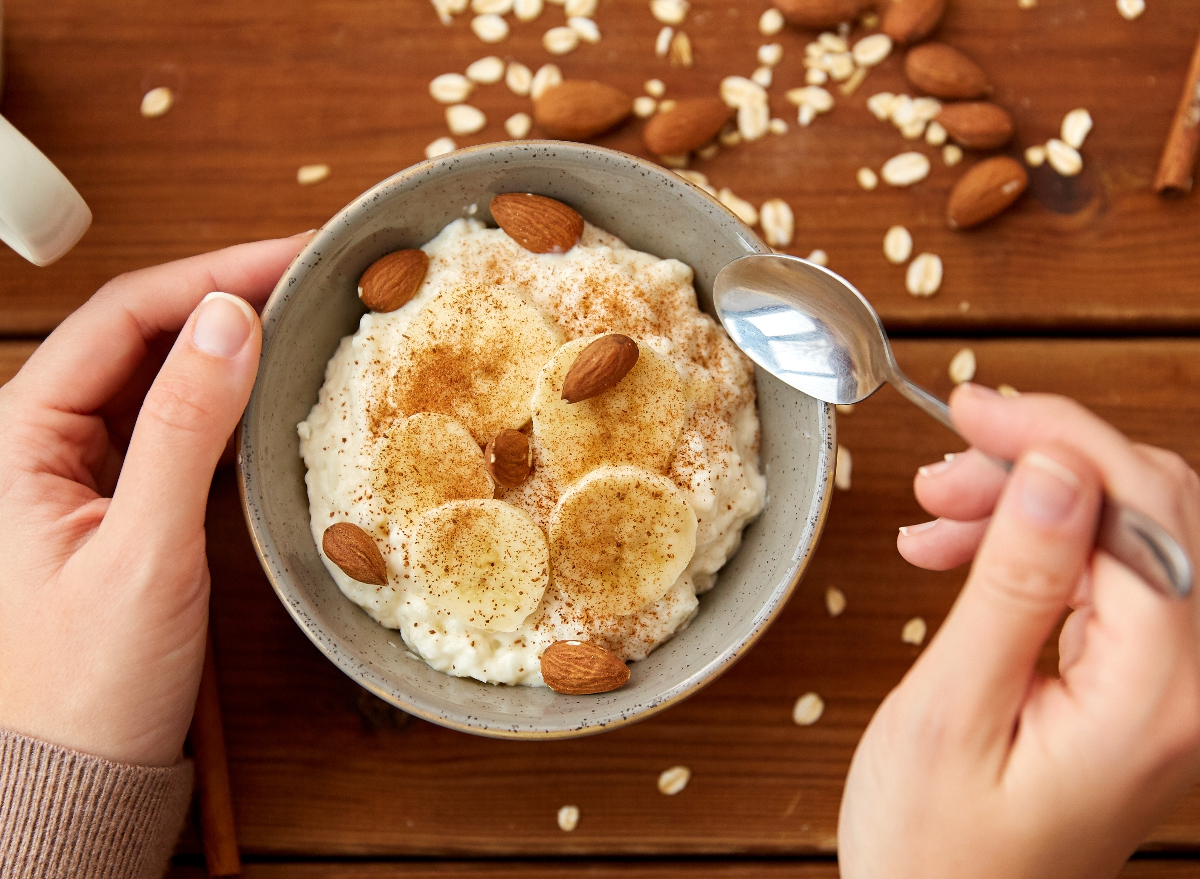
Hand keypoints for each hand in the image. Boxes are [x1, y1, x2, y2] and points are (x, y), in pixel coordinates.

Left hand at [0, 233, 309, 766]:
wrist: (76, 772)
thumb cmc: (87, 681)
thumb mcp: (145, 550)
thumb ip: (184, 429)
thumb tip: (230, 320)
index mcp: (17, 436)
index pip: (122, 317)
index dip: (212, 274)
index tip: (293, 255)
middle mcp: (39, 439)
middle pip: (139, 332)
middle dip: (225, 294)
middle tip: (312, 274)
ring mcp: (77, 468)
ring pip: (158, 374)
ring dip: (227, 340)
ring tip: (303, 315)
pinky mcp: (115, 498)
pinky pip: (171, 423)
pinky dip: (224, 396)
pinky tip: (270, 387)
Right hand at [838, 383, 1199, 878]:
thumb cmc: (937, 850)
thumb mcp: (953, 711)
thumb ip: (1016, 586)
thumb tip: (1057, 470)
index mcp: (1159, 695)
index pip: (1143, 511)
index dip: (1060, 437)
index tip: (976, 410)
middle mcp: (1192, 687)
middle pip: (1152, 509)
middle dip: (1045, 464)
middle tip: (946, 467)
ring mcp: (1174, 688)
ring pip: (1125, 534)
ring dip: (1031, 504)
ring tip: (936, 516)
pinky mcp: (1144, 687)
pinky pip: (1106, 579)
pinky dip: (1035, 549)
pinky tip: (963, 552)